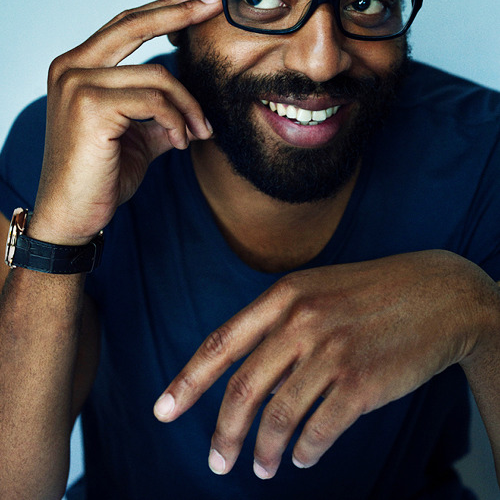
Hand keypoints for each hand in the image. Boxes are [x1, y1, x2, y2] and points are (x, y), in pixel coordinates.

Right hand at [30, 0, 221, 243]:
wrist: (73, 214)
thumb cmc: (101, 175)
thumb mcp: (136, 136)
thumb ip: (158, 113)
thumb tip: (190, 106)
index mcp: (76, 68)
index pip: (123, 26)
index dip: (160, 10)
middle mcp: (70, 67)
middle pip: (133, 26)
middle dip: (178, 14)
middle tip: (214, 5)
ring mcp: (76, 84)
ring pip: (157, 76)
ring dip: (188, 107)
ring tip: (199, 133)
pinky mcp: (90, 106)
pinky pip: (155, 101)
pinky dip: (177, 121)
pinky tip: (181, 143)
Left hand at [154, 251, 492, 478]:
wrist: (439, 294)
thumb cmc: (372, 292)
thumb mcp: (318, 288)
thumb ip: (279, 323)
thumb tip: (246, 373)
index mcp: (285, 295)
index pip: (221, 342)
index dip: (188, 380)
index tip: (163, 410)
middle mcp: (303, 322)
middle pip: (243, 389)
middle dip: (222, 433)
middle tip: (216, 462)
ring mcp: (333, 352)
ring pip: (278, 417)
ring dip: (263, 451)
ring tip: (261, 467)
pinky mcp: (363, 383)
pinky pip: (319, 431)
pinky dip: (305, 452)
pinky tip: (303, 457)